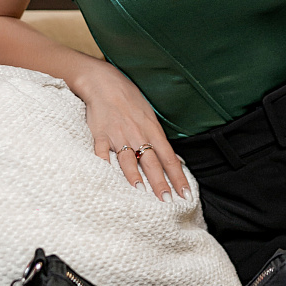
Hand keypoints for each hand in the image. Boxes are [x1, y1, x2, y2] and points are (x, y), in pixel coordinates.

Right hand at [74, 61, 190, 201]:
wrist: (105, 83)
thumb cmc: (130, 100)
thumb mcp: (149, 117)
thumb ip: (158, 139)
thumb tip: (172, 160)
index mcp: (152, 131)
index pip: (169, 158)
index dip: (178, 177)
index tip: (185, 194)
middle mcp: (138, 135)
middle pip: (152, 163)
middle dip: (161, 184)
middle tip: (168, 202)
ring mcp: (119, 136)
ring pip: (128, 160)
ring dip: (135, 177)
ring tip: (141, 193)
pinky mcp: (101, 135)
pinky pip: (103, 154)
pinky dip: (105, 166)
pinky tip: (108, 178)